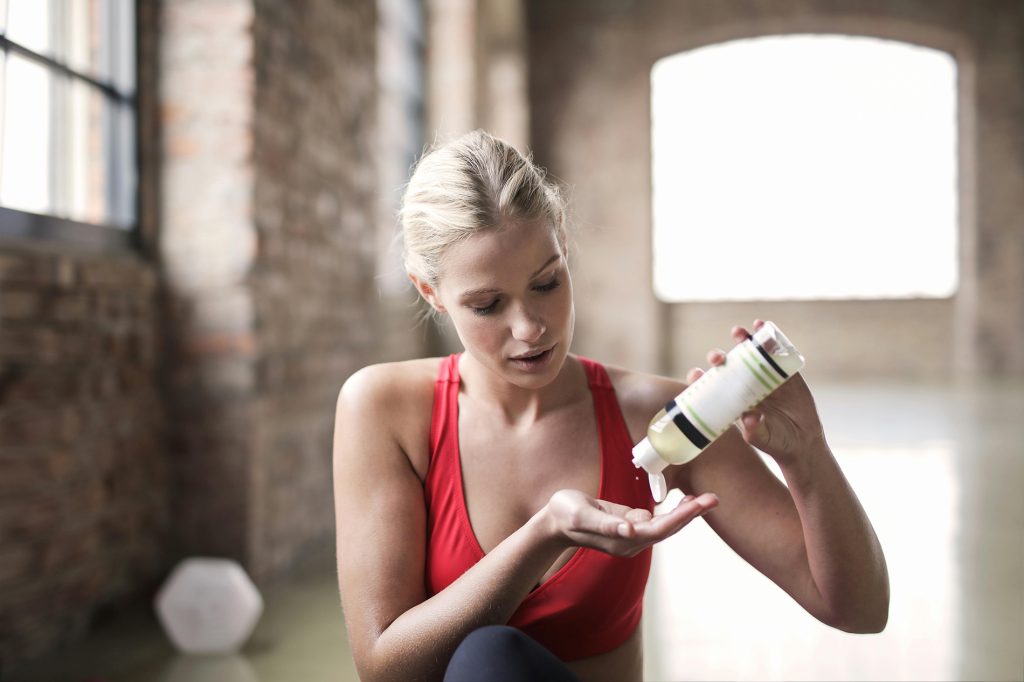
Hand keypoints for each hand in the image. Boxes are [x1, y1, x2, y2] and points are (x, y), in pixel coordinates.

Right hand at [543, 489, 718, 557]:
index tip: (700, 504)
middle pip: (667, 529)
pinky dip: (673, 512)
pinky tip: (683, 501)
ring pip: (665, 526)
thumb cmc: (565, 514)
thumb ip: (606, 523)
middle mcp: (630, 542)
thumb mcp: (582, 514)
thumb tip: (629, 529)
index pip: (659, 528)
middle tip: (714, 498)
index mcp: (622, 540)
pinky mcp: (629, 528)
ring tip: (705, 499)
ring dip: (686, 514)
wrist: (554, 522)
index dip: (681, 516)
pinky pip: (657, 522)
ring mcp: (631, 537)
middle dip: (691, 514)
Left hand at [689, 319, 826, 463]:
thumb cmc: (776, 442)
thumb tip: (750, 418)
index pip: (710, 386)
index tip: (695, 374)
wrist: (803, 441)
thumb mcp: (764, 438)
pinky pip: (774, 350)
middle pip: (726, 365)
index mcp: (731, 400)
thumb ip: (756, 430)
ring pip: (748, 352)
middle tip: (717, 357)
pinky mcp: (783, 371)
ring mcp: (763, 375)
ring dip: (741, 339)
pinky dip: (768, 337)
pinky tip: (762, 326)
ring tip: (738, 332)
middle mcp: (743, 384)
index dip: (700, 378)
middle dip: (718, 357)